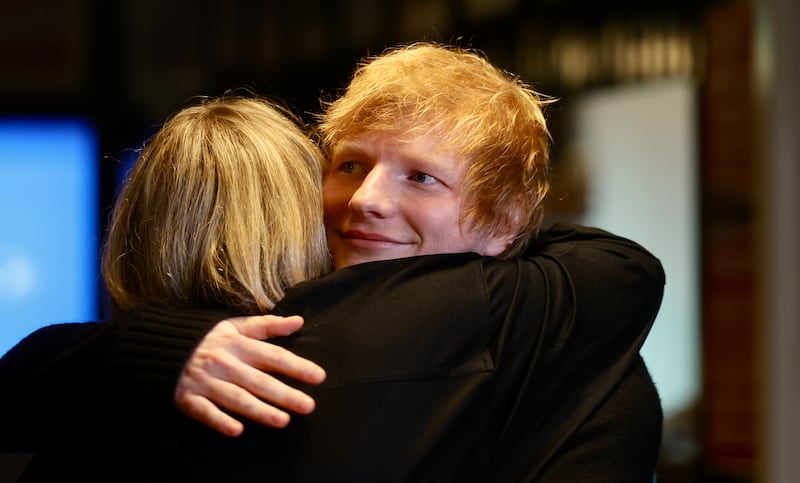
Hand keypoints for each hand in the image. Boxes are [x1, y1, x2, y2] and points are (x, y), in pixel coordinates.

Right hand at [175, 314, 325, 436]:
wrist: (160, 347)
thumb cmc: (207, 339)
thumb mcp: (235, 326)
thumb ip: (268, 325)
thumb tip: (298, 321)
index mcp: (238, 345)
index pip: (273, 355)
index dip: (296, 366)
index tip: (318, 376)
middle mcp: (225, 363)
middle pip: (259, 380)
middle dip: (285, 394)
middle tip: (308, 406)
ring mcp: (206, 382)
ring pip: (236, 398)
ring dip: (259, 410)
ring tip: (283, 421)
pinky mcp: (189, 399)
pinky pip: (205, 412)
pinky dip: (220, 421)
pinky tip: (237, 431)